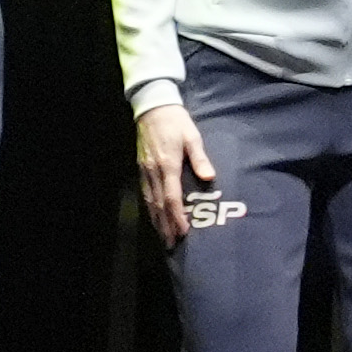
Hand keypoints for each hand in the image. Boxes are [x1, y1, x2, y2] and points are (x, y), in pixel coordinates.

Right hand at [137, 99, 220, 248]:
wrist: (152, 107)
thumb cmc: (176, 122)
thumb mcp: (192, 136)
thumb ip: (200, 158)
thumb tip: (210, 177)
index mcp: (168, 165)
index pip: (172, 197)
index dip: (177, 216)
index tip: (184, 231)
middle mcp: (154, 171)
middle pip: (159, 205)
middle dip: (166, 226)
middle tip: (172, 244)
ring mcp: (145, 170)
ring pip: (150, 201)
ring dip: (157, 221)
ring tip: (163, 236)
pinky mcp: (141, 168)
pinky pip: (145, 193)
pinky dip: (150, 209)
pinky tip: (154, 217)